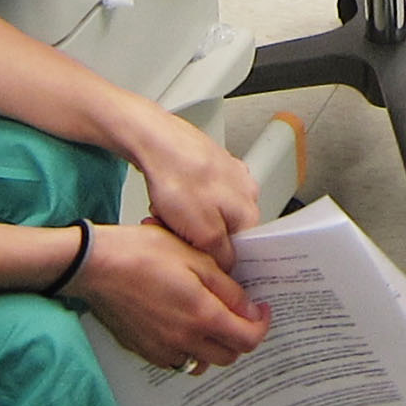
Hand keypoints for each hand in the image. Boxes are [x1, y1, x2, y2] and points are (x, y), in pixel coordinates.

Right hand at [70, 217, 268, 372]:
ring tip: (210, 318)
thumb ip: (227, 288)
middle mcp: (183, 340)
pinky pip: (177, 359)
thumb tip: (250, 309)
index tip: (262, 311)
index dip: (261, 326)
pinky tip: (182, 324)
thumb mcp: (196, 258)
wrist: (97, 266)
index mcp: (201, 316)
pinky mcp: (144, 350)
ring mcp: (162, 349)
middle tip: (239, 313)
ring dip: (213, 346)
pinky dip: (188, 348)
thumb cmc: (143, 253)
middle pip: (228, 356)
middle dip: (240, 336)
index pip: (247, 339)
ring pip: (202, 361)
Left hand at [107, 105, 260, 265]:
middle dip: (196, 237)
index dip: (215, 257)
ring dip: (185, 221)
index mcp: (249, 210)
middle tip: (174, 230)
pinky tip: (167, 198)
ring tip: (167, 212)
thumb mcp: (203, 231)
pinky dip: (181, 203)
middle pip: (223, 233)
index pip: (242, 250)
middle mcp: (245, 191)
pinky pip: (197, 197)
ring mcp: (229, 175)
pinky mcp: (210, 165)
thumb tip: (228, 265)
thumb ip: (221, 255)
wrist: (155, 139)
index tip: (195, 253)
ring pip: (207, 215)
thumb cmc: (178, 177)